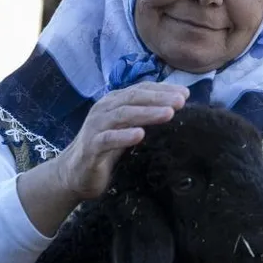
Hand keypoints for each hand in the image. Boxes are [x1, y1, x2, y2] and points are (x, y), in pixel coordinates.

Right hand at [56, 82, 188, 200]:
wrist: (76, 172)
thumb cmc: (107, 148)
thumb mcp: (127, 128)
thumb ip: (145, 117)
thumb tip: (176, 108)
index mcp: (115, 101)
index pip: (141, 90)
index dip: (163, 90)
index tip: (186, 94)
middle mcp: (105, 109)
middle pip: (134, 98)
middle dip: (159, 98)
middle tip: (181, 102)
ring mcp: (96, 126)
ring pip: (123, 115)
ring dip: (147, 113)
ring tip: (168, 114)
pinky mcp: (91, 146)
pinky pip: (108, 139)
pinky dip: (124, 136)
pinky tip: (140, 135)